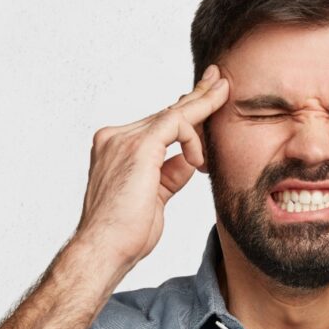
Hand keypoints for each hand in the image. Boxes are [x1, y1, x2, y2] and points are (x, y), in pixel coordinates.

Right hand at [75, 65, 229, 269]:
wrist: (105, 249)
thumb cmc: (126, 233)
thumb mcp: (155, 196)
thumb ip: (169, 173)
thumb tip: (189, 160)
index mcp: (115, 148)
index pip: (156, 124)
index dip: (184, 112)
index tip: (206, 99)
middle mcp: (115, 138)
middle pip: (165, 112)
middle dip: (197, 96)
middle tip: (219, 79)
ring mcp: (123, 139)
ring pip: (173, 113)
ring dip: (203, 106)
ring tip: (224, 95)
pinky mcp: (138, 145)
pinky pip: (176, 123)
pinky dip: (195, 133)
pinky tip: (200, 158)